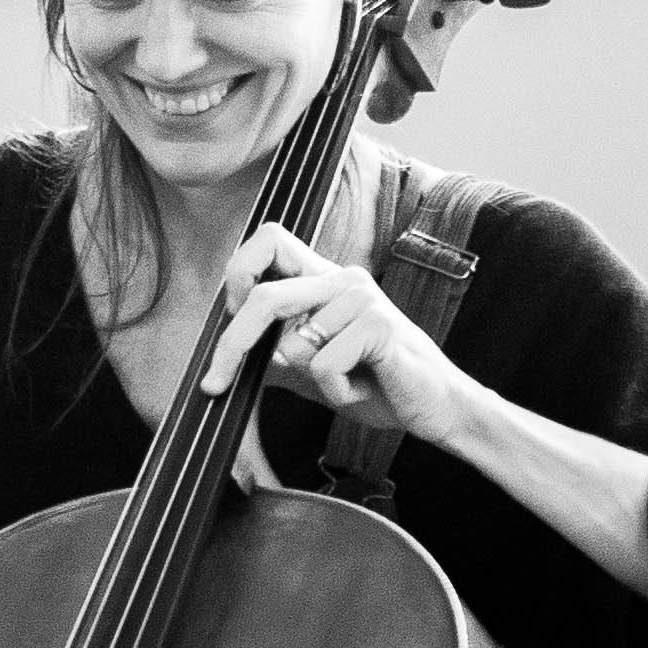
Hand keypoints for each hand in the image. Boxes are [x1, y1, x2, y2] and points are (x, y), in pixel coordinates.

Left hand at [197, 225, 468, 444]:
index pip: (271, 241)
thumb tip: (224, 357)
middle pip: (266, 296)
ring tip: (349, 380)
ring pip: (295, 344)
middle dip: (232, 345)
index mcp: (324, 281)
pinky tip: (365, 386)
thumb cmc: (376, 383)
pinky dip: (336, 390)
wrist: (432, 407)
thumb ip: (273, 356)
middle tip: (214, 383)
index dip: (240, 271)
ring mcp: (363, 299)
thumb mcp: (310, 370)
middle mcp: (342, 280)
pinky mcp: (379, 325)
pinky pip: (324, 365)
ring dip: (313, 379)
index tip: (229, 314)